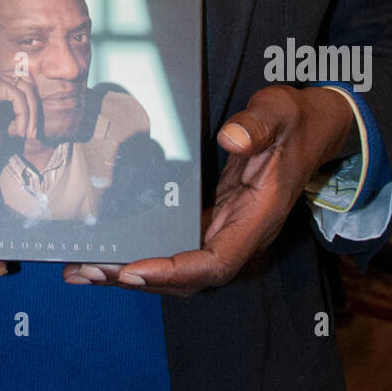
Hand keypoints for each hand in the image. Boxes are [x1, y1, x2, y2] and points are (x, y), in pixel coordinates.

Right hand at [0, 21, 40, 182]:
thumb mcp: (12, 126)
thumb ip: (23, 113)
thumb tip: (38, 109)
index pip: (27, 86)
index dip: (34, 108)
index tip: (33, 133)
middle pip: (29, 85)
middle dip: (35, 110)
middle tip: (33, 134)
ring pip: (26, 89)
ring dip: (31, 114)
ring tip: (26, 134)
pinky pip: (17, 95)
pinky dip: (23, 114)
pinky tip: (18, 131)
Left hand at [63, 84, 357, 293]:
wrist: (310, 128)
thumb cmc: (293, 121)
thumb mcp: (278, 111)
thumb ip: (257, 125)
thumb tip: (230, 137)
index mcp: (257, 220)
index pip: (215, 263)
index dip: (175, 272)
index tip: (133, 269)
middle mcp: (239, 235)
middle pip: (187, 278)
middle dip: (137, 278)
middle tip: (87, 270)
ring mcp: (224, 230)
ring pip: (177, 269)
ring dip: (131, 273)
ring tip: (81, 269)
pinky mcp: (211, 221)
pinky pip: (174, 248)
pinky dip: (140, 254)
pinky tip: (104, 252)